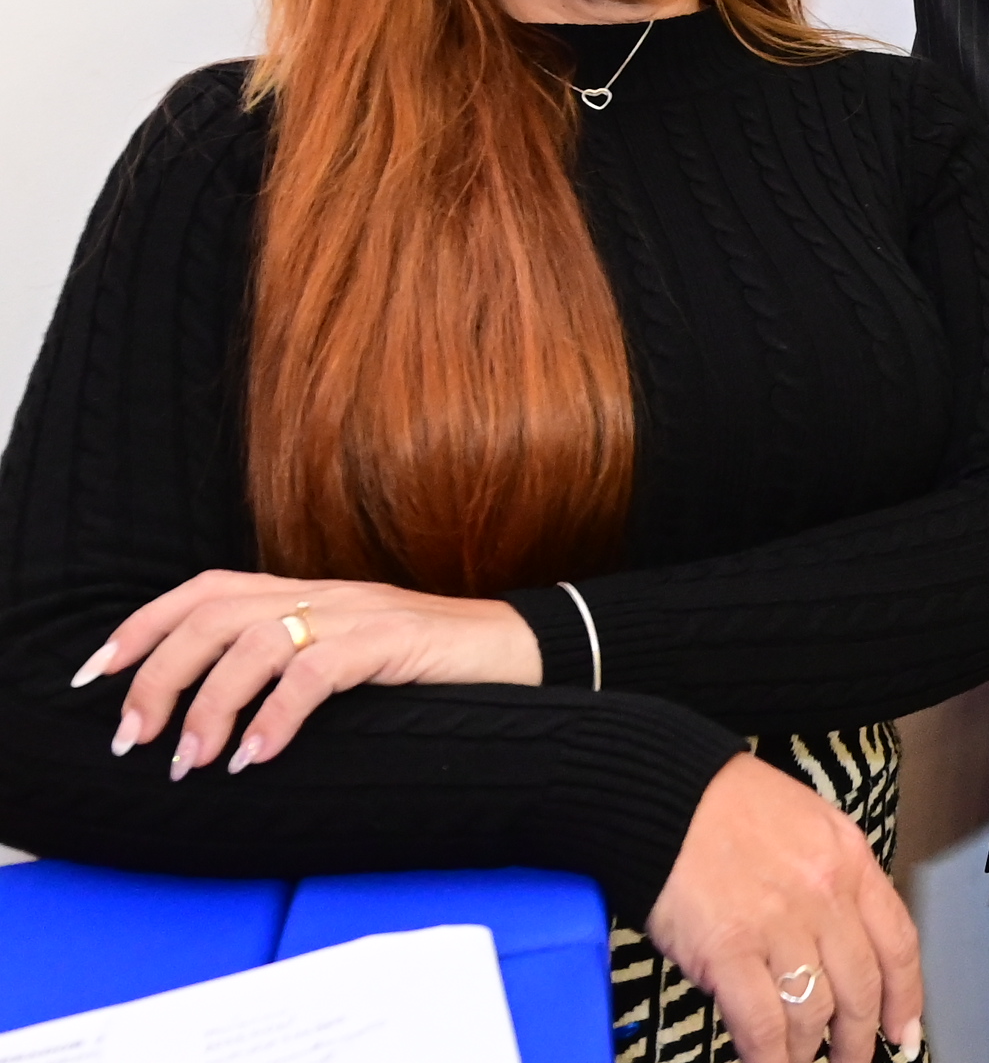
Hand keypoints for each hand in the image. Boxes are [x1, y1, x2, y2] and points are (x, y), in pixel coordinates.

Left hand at [79, 570, 539, 779]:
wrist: (526, 650)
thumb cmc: (434, 668)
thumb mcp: (351, 658)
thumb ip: (292, 666)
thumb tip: (220, 716)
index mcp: (308, 592)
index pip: (204, 590)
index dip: (143, 627)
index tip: (99, 675)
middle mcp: (324, 593)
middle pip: (211, 616)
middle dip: (157, 678)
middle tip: (137, 739)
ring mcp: (359, 614)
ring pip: (253, 643)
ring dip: (209, 708)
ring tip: (192, 762)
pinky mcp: (393, 641)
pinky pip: (316, 673)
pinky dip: (276, 717)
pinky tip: (259, 757)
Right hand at [645, 753, 924, 1062]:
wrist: (665, 795)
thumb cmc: (729, 808)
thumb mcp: (809, 828)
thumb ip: (834, 882)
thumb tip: (842, 942)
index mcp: (849, 862)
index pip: (898, 942)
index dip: (906, 997)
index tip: (905, 1031)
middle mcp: (824, 895)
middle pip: (861, 987)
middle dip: (859, 1039)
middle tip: (852, 1062)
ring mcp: (779, 924)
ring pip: (814, 1012)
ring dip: (808, 1053)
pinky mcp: (729, 950)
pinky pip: (763, 1022)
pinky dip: (769, 1056)